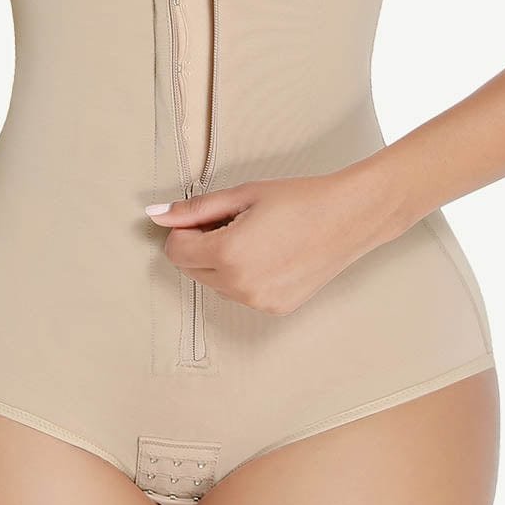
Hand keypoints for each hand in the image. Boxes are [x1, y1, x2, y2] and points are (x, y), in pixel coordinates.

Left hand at [145, 167, 404, 315]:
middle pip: (191, 270)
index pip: (176, 251)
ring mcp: (259, 302)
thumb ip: (195, 209)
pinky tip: (270, 253)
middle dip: (200, 246)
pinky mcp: (275, 309)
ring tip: (255, 236)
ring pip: (215, 284)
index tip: (207, 215)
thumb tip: (155, 214)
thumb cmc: (299, 199)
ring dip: (220, 262)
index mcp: (228, 254)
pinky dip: (243, 276)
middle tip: (234, 221)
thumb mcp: (243, 195)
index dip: (184, 230)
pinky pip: (241, 294)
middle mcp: (240, 286)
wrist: (349, 217)